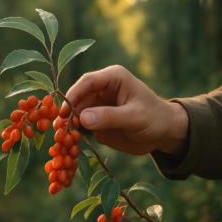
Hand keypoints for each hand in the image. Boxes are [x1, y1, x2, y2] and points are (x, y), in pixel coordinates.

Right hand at [60, 65, 188, 155]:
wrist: (164, 133)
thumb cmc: (154, 118)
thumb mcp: (135, 117)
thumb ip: (110, 116)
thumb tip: (81, 119)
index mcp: (113, 78)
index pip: (88, 82)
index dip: (73, 95)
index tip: (63, 111)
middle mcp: (102, 90)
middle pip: (78, 97)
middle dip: (67, 112)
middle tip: (58, 128)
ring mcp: (98, 106)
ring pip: (77, 112)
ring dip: (68, 124)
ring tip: (61, 138)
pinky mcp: (97, 121)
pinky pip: (81, 126)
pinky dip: (74, 133)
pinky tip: (69, 143)